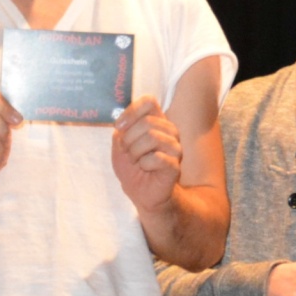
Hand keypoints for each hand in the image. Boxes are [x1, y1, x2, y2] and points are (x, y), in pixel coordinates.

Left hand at [110, 96, 182, 213]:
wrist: (142, 193)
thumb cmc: (132, 168)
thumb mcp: (119, 146)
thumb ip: (121, 131)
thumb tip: (121, 124)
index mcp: (156, 122)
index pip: (149, 102)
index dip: (132, 111)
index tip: (119, 127)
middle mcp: (169, 131)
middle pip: (147, 121)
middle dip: (129, 139)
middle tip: (127, 152)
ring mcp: (175, 148)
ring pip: (153, 137)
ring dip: (135, 152)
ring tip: (136, 161)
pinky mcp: (175, 166)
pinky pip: (157, 157)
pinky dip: (144, 163)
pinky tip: (145, 168)